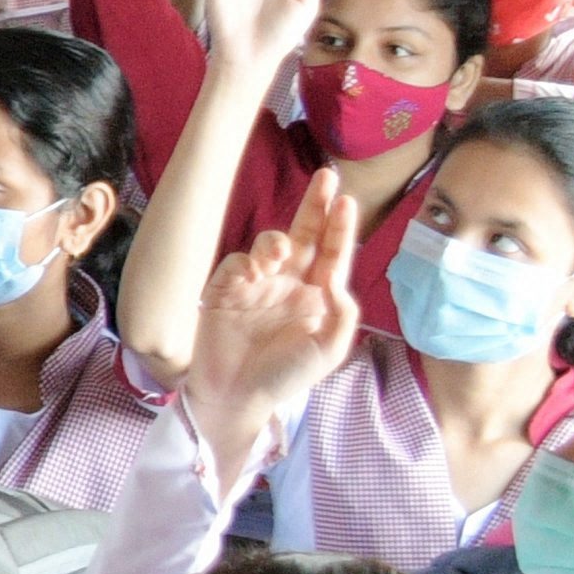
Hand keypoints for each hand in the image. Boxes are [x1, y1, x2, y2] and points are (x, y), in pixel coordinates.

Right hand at [181, 178, 361, 473]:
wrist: (236, 397)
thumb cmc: (285, 377)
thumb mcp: (329, 350)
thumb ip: (343, 314)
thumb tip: (338, 279)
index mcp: (317, 296)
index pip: (333, 254)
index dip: (340, 227)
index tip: (346, 200)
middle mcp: (289, 284)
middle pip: (305, 235)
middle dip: (315, 206)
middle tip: (327, 176)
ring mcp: (257, 285)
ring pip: (270, 244)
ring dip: (276, 241)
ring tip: (277, 256)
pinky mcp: (226, 289)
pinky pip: (238, 263)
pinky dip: (247, 262)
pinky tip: (255, 274)